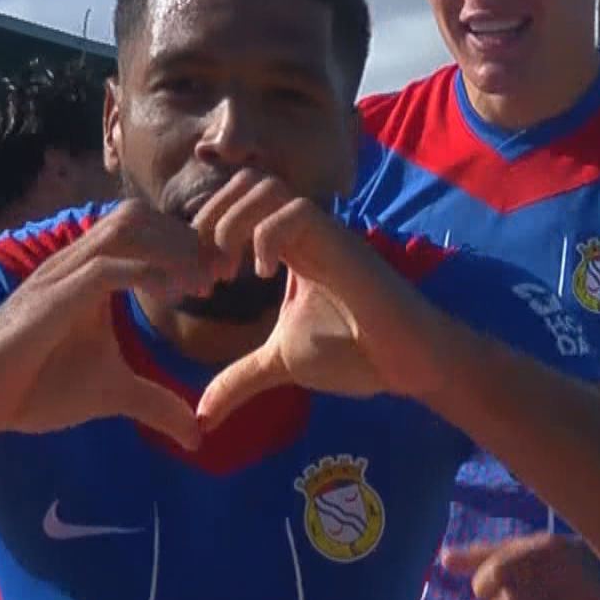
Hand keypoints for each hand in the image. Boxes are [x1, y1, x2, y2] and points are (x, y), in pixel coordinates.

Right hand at [0, 201, 224, 447]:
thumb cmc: (34, 387)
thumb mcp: (112, 393)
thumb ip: (155, 403)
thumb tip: (196, 432)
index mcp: (91, 274)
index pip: (145, 231)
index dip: (187, 246)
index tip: (220, 279)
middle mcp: (76, 263)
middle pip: (140, 216)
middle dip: (187, 239)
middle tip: (221, 275)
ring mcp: (61, 274)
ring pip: (125, 228)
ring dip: (171, 248)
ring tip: (202, 284)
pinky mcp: (52, 297)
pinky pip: (106, 266)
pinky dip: (146, 273)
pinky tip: (174, 295)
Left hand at [187, 171, 454, 426]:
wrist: (406, 361)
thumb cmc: (352, 353)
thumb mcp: (279, 363)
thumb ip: (239, 380)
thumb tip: (203, 416)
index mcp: (283, 246)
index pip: (233, 204)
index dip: (202, 235)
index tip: (194, 285)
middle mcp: (301, 231)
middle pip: (243, 183)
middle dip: (210, 221)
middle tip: (206, 274)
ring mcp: (322, 233)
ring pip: (266, 187)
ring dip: (234, 223)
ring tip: (228, 272)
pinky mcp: (341, 244)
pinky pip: (296, 212)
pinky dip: (267, 236)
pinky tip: (263, 275)